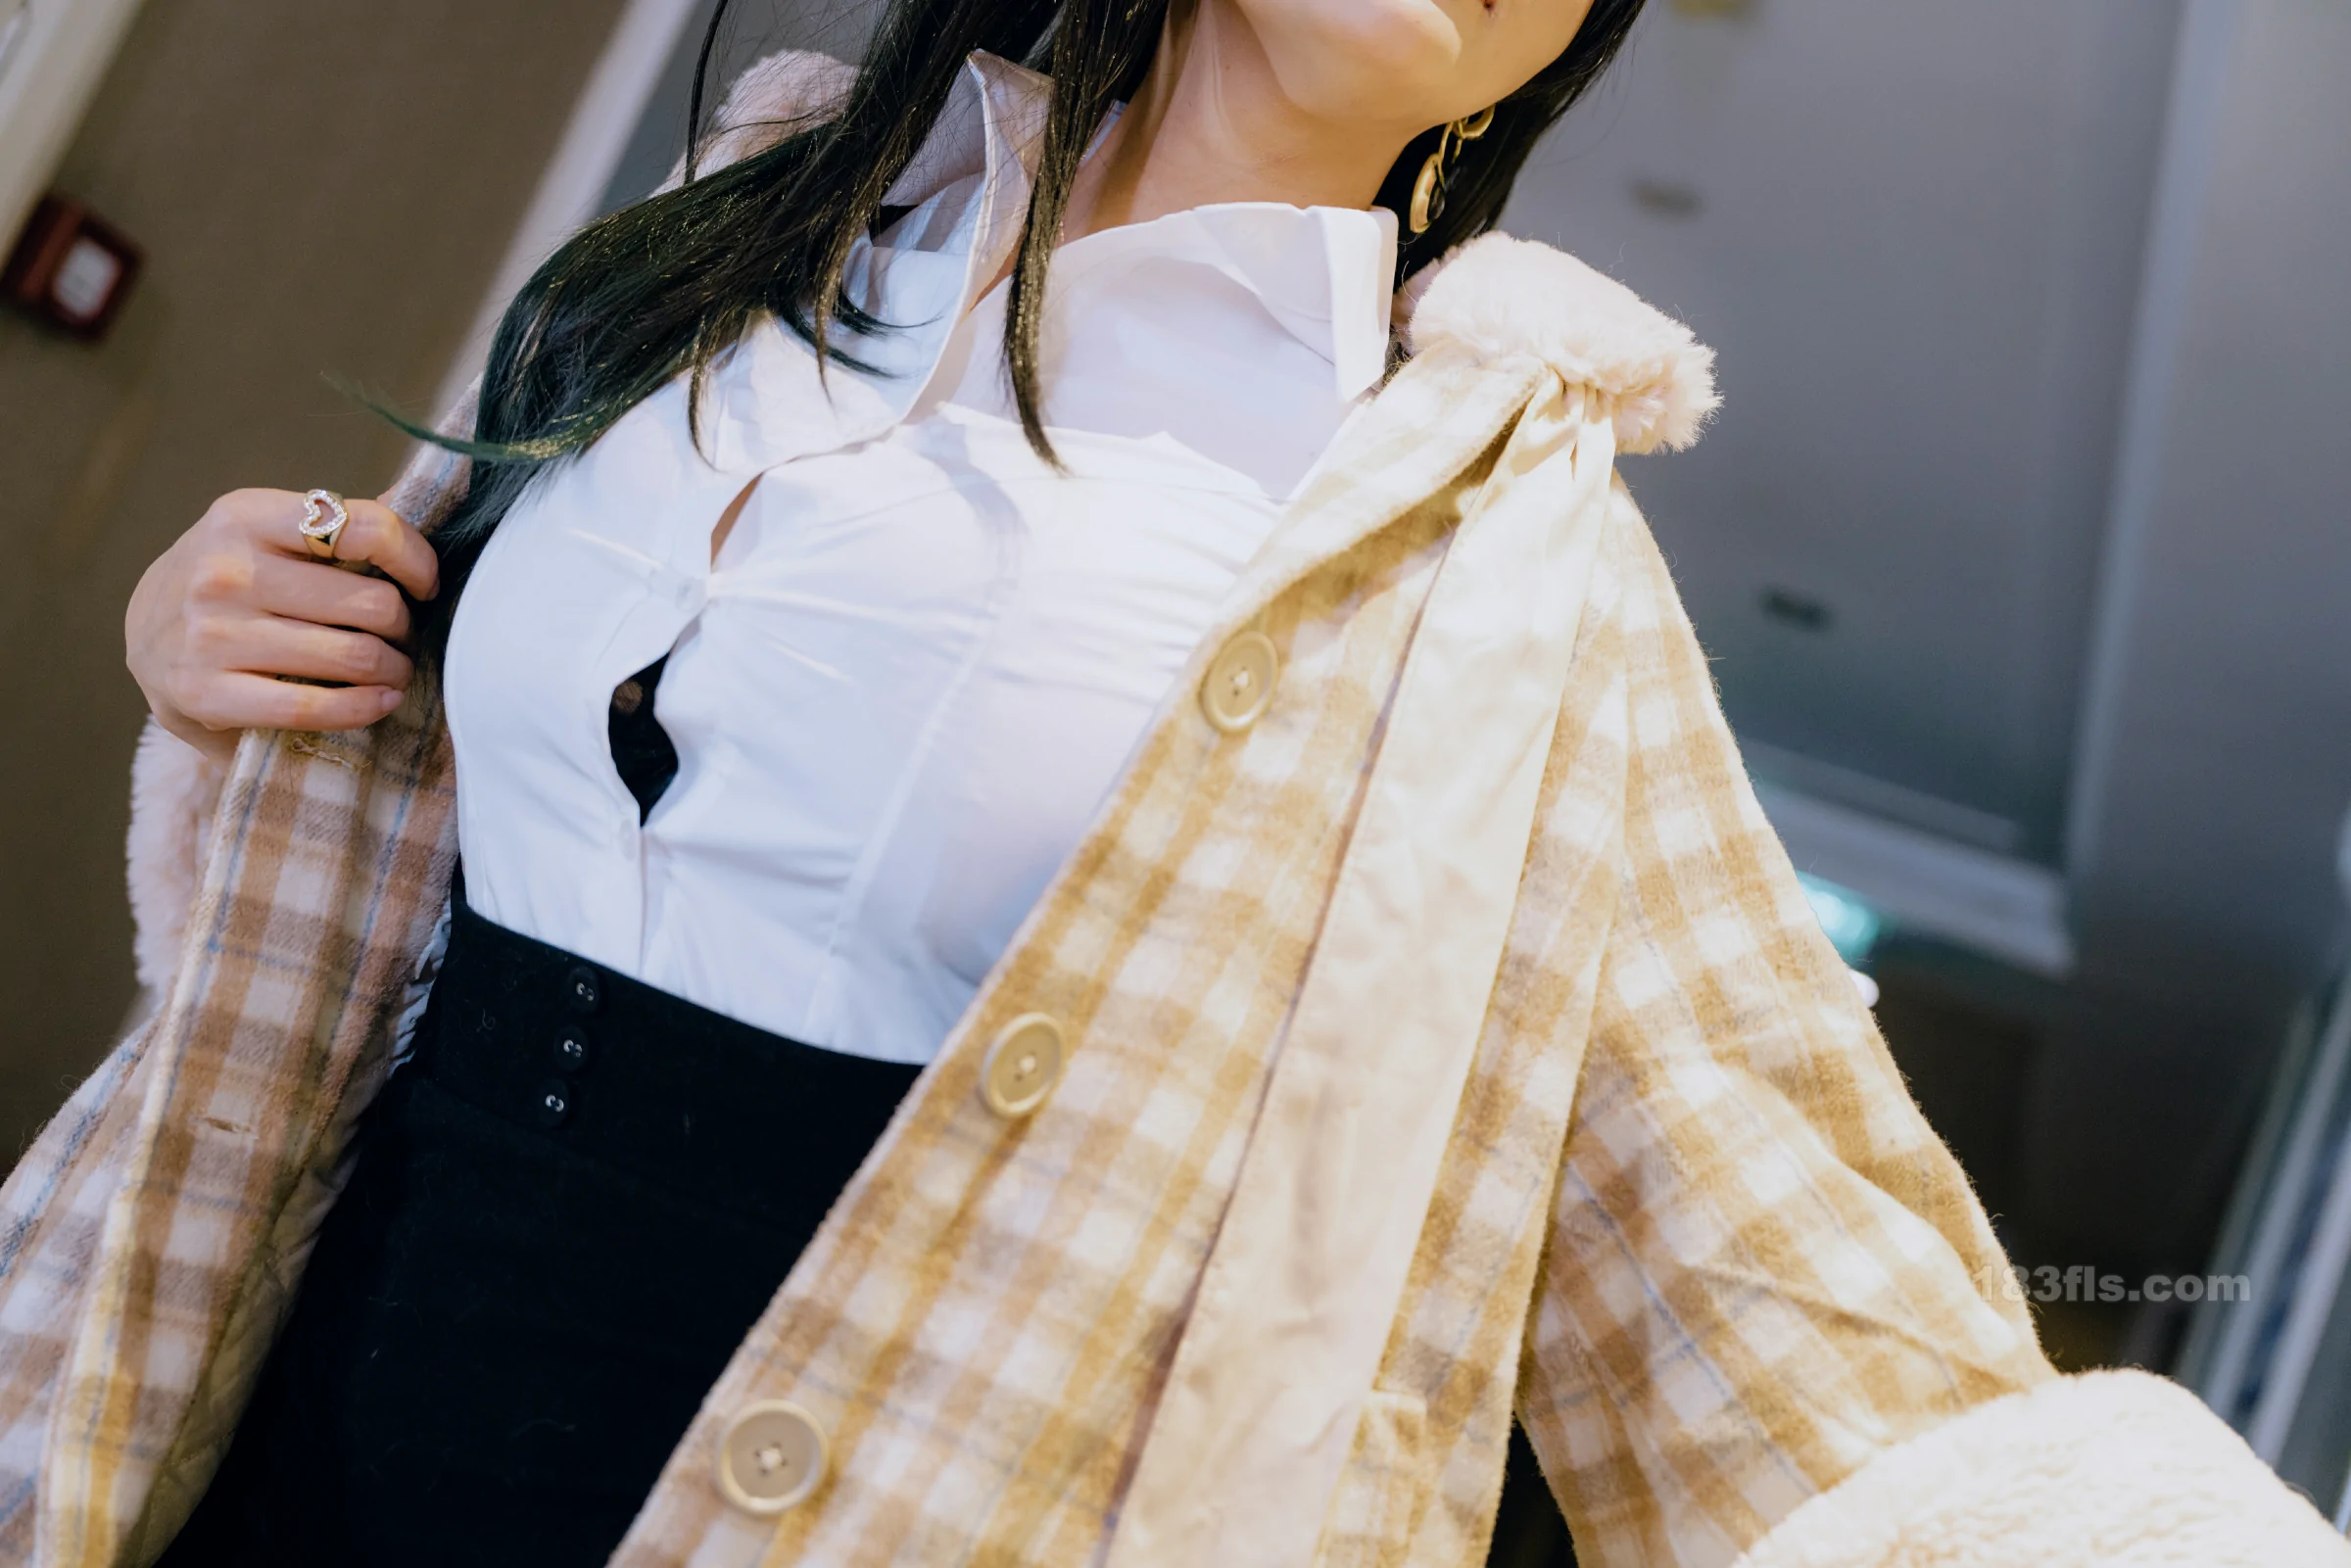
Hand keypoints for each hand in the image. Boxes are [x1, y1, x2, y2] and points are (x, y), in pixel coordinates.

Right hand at [126, 489, 438, 765]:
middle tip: (403, 637)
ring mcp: (212, 634)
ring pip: (354, 656)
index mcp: (245, 516)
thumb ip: (333, 526)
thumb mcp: (265, 533)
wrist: (144, 638)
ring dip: (394, 670)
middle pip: (372, 602)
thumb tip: (409, 503)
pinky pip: (315, 707)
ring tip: (395, 670)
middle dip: (406, 626)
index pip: (366, 527)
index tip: (423, 585)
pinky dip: (365, 707)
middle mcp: (224, 571)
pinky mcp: (206, 694)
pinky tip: (381, 701)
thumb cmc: (230, 581)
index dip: (416, 560)